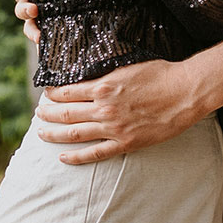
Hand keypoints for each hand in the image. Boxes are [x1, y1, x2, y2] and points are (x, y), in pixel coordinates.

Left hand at [34, 59, 213, 163]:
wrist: (185, 93)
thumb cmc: (161, 74)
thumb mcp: (128, 66)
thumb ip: (106, 74)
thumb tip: (89, 74)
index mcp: (103, 87)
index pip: (67, 91)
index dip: (52, 94)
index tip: (46, 95)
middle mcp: (104, 109)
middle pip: (64, 113)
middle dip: (47, 114)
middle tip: (37, 113)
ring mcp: (113, 128)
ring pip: (74, 134)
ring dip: (53, 134)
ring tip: (41, 132)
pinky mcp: (125, 143)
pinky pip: (94, 154)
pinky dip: (75, 157)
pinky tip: (62, 157)